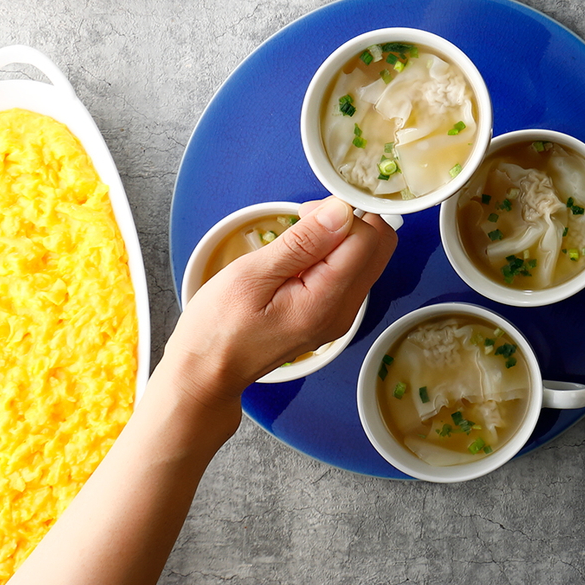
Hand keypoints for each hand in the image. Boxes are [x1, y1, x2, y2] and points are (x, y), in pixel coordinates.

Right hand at [164, 197, 396, 408]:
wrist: (206, 373)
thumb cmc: (217, 328)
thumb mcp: (251, 276)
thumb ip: (302, 243)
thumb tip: (342, 211)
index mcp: (327, 302)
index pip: (367, 239)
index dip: (341, 214)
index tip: (304, 213)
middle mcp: (344, 311)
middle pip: (377, 248)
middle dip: (349, 223)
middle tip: (303, 223)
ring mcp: (341, 316)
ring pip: (367, 259)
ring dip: (340, 239)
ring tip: (295, 246)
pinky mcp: (332, 316)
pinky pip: (350, 275)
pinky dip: (333, 257)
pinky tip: (299, 262)